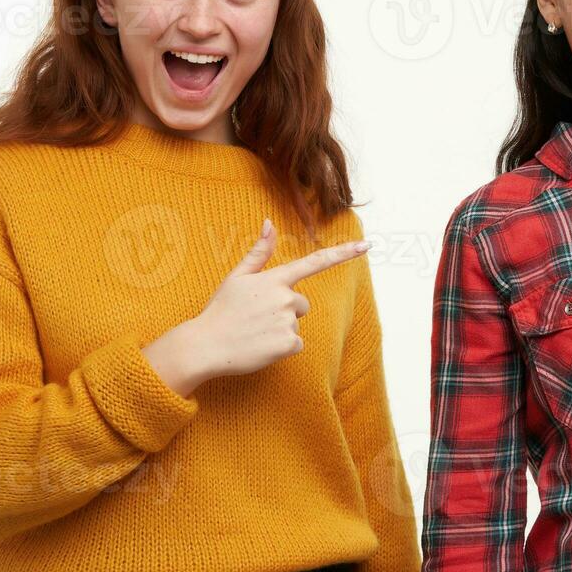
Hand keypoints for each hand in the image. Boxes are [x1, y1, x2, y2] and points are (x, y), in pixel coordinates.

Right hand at [180, 218, 370, 382]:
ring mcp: (288, 320)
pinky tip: (261, 346)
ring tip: (255, 333)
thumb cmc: (220, 311)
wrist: (205, 345)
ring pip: (296, 325)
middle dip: (285, 311)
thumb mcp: (237, 277)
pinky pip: (295, 344)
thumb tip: (269, 222)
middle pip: (301, 304)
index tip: (366, 246)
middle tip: (257, 319)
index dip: (342, 254)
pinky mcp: (289, 343)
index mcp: (274, 279)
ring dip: (280, 330)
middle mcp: (285, 297)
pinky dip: (281, 348)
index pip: (314, 262)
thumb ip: (259, 252)